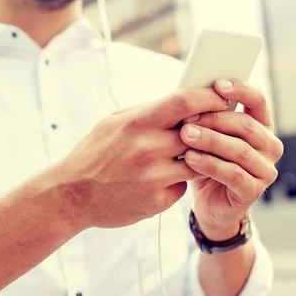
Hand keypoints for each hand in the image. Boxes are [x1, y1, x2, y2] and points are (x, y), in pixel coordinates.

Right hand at [58, 88, 229, 229]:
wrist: (71, 196)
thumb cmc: (94, 153)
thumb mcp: (114, 122)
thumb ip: (147, 112)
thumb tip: (182, 101)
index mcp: (137, 122)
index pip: (184, 101)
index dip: (209, 95)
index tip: (224, 94)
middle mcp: (148, 148)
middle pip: (200, 132)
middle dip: (213, 127)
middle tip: (222, 124)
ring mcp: (154, 177)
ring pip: (198, 161)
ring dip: (200, 156)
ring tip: (188, 152)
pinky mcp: (157, 201)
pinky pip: (183, 185)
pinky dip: (179, 179)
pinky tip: (162, 177)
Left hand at [180, 79, 283, 239]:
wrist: (209, 204)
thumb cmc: (207, 161)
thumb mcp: (208, 135)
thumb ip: (206, 115)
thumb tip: (190, 90)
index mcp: (261, 126)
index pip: (258, 101)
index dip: (240, 90)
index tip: (217, 84)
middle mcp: (270, 146)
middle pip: (246, 125)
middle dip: (215, 118)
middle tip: (187, 117)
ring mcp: (266, 170)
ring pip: (239, 149)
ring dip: (210, 140)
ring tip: (185, 135)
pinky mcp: (254, 191)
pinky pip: (233, 174)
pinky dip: (210, 164)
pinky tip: (190, 159)